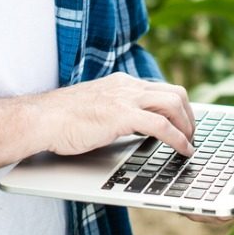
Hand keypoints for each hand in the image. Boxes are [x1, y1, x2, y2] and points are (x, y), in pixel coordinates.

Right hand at [36, 72, 194, 155]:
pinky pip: (162, 126)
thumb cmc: (62, 119)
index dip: (178, 108)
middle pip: (175, 93)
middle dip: (189, 116)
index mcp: (121, 83)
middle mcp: (127, 86)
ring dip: (188, 126)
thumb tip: (133, 126)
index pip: (160, 89)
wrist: (42, 118)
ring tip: (190, 144)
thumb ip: (116, 111)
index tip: (184, 124)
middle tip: (191, 136)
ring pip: (174, 104)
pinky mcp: (122, 116)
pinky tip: (183, 151)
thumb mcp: (96, 108)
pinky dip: (178, 139)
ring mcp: (125, 98)